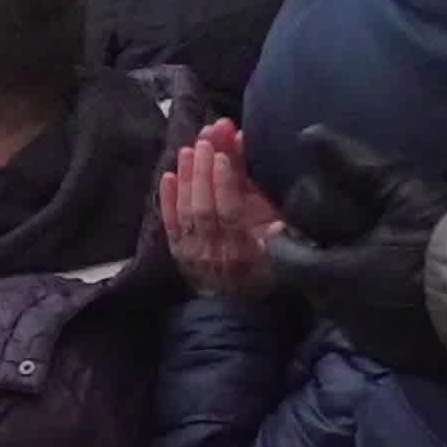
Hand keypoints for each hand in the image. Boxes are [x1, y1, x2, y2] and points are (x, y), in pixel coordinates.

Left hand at [161, 120, 284, 297]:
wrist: (234, 308)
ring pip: (186, 211)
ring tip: (190, 147)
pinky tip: (169, 174)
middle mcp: (214, 251)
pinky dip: (168, 198)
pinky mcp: (178, 251)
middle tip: (207, 137)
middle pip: (205, 206)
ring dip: (187, 177)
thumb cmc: (262, 272)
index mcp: (242, 250)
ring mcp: (192, 251)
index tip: (223, 155)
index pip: (229, 212)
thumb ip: (277, 231)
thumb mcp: (279, 252)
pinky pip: (169, 223)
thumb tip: (278, 215)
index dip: (225, 183)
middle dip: (204, 169)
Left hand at [265, 126, 446, 359]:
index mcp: (336, 279)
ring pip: (344, 311)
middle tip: (329, 237)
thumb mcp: (403, 191)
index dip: (285, 241)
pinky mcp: (405, 357)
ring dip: (346, 286)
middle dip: (315, 262)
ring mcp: (376, 342)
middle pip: (314, 288)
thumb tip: (310, 136)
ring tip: (364, 259)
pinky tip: (396, 289)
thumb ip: (354, 165)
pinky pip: (375, 329)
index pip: (287, 263)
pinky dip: (375, 306)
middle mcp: (346, 317)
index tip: (292, 226)